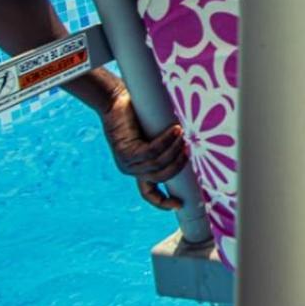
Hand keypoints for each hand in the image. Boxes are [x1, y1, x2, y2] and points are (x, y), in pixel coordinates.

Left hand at [99, 89, 188, 209]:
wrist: (114, 100)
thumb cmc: (137, 115)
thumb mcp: (153, 134)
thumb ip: (166, 144)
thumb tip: (190, 145)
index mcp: (137, 169)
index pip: (148, 193)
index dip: (163, 202)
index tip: (178, 205)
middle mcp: (131, 170)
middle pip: (161, 177)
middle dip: (178, 165)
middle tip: (189, 148)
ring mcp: (126, 163)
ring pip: (158, 164)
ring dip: (175, 150)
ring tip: (183, 134)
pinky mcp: (125, 152)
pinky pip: (152, 152)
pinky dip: (167, 141)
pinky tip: (175, 130)